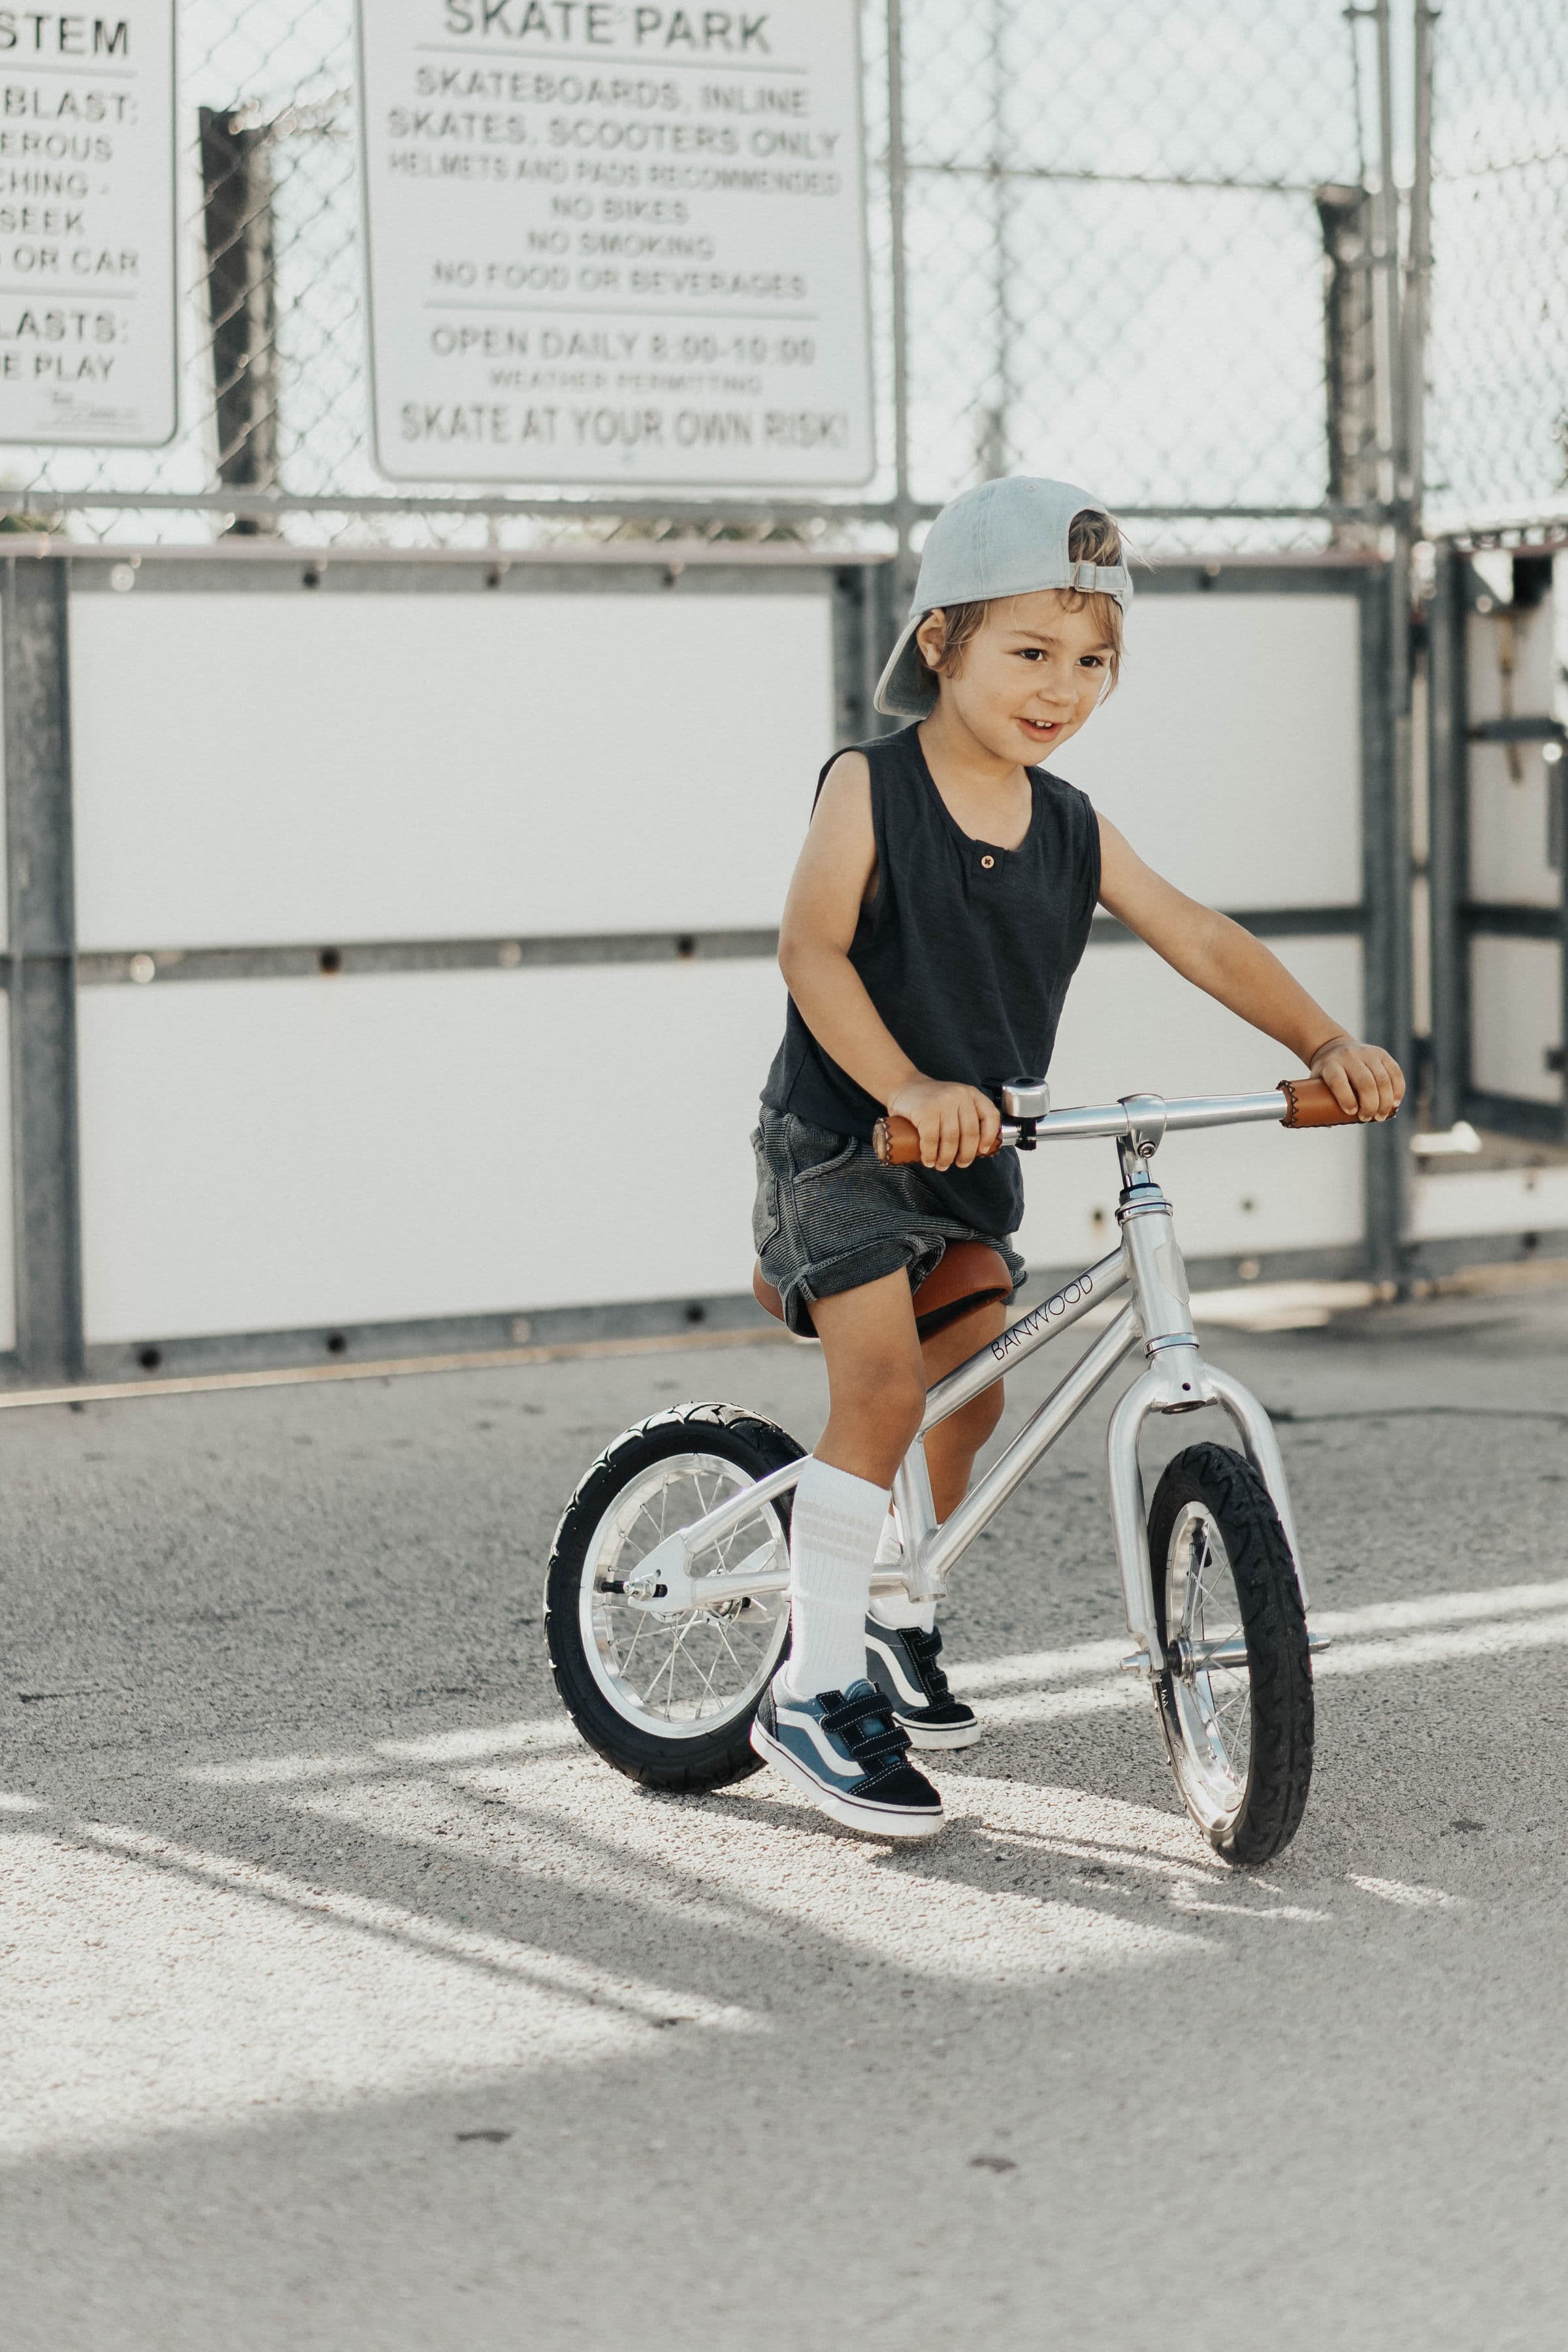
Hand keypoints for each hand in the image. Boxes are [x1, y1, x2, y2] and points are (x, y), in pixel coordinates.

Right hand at [886, 1076, 1001, 1170]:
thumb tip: (976, 1149)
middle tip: (959, 1163)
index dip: (989, 1137)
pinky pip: (931, 1139)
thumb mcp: (954, 1101)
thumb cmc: (929, 1099)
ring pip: (951, 1139)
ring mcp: (942, 1102)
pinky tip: (928, 1160)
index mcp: (971, 1094)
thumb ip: (966, 1116)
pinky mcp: (924, 1110)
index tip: (981, 1151)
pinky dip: (930, 1154)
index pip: (990, 1116)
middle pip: (970, 1133)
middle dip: (966, 1155)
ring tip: (941, 1165)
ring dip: (946, 1158)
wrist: (903, 1085)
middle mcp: (959, 1096)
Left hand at [1308, 1035, 1404, 1120]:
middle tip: (1368, 1118)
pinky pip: (1395, 1073)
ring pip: (1382, 1079)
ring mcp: (1368, 1053)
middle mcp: (1350, 1056)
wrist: (1335, 1048)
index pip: (1338, 1081)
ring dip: (1385, 1102)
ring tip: (1381, 1116)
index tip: (1351, 1112)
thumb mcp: (1316, 1083)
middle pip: (1365, 1082)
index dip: (1346, 1098)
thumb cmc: (1326, 1074)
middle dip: (1370, 1105)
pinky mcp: (1382, 1054)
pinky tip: (1394, 1103)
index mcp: (1330, 1064)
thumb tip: (1330, 1125)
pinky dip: (1398, 1090)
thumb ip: (1319, 1103)